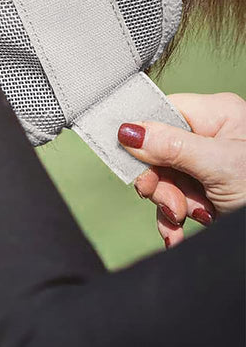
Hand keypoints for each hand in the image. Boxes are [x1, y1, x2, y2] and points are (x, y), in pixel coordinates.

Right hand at [117, 92, 245, 246]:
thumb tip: (127, 130)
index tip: (130, 162)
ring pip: (164, 179)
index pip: (161, 113)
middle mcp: (211, 136)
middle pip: (157, 151)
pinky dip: (172, 219)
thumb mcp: (218, 166)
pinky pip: (175, 199)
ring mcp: (209, 165)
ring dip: (166, 205)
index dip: (141, 138)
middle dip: (159, 183)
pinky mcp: (209, 191)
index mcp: (217, 114)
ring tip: (181, 222)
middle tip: (170, 203)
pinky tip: (177, 233)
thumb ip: (171, 146)